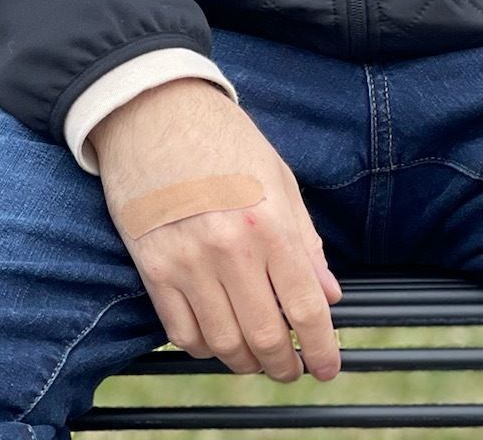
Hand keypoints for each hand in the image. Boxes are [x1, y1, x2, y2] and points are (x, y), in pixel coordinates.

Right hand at [92, 79, 341, 381]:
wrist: (156, 113)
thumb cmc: (224, 139)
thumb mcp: (280, 178)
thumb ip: (305, 240)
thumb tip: (329, 295)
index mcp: (270, 222)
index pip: (304, 306)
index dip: (321, 347)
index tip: (327, 367)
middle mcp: (230, 249)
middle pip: (264, 334)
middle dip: (284, 364)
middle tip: (291, 370)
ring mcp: (188, 262)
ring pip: (222, 342)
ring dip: (245, 361)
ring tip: (257, 358)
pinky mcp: (153, 269)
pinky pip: (180, 331)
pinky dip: (202, 347)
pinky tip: (217, 339)